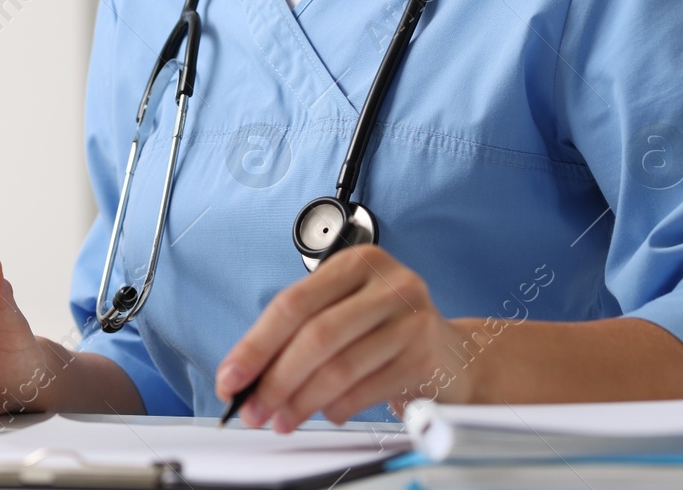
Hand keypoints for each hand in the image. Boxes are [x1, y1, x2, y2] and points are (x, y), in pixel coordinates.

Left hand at [215, 245, 475, 430]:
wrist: (452, 353)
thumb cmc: (384, 329)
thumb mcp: (343, 312)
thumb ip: (297, 334)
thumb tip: (244, 375)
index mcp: (356, 262)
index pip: (293, 303)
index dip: (256, 344)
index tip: (230, 377)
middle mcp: (388, 282)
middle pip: (316, 335)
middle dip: (276, 380)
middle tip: (253, 410)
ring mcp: (412, 318)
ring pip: (340, 366)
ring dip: (302, 401)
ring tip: (282, 419)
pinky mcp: (426, 356)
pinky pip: (368, 389)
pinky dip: (339, 407)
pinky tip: (327, 413)